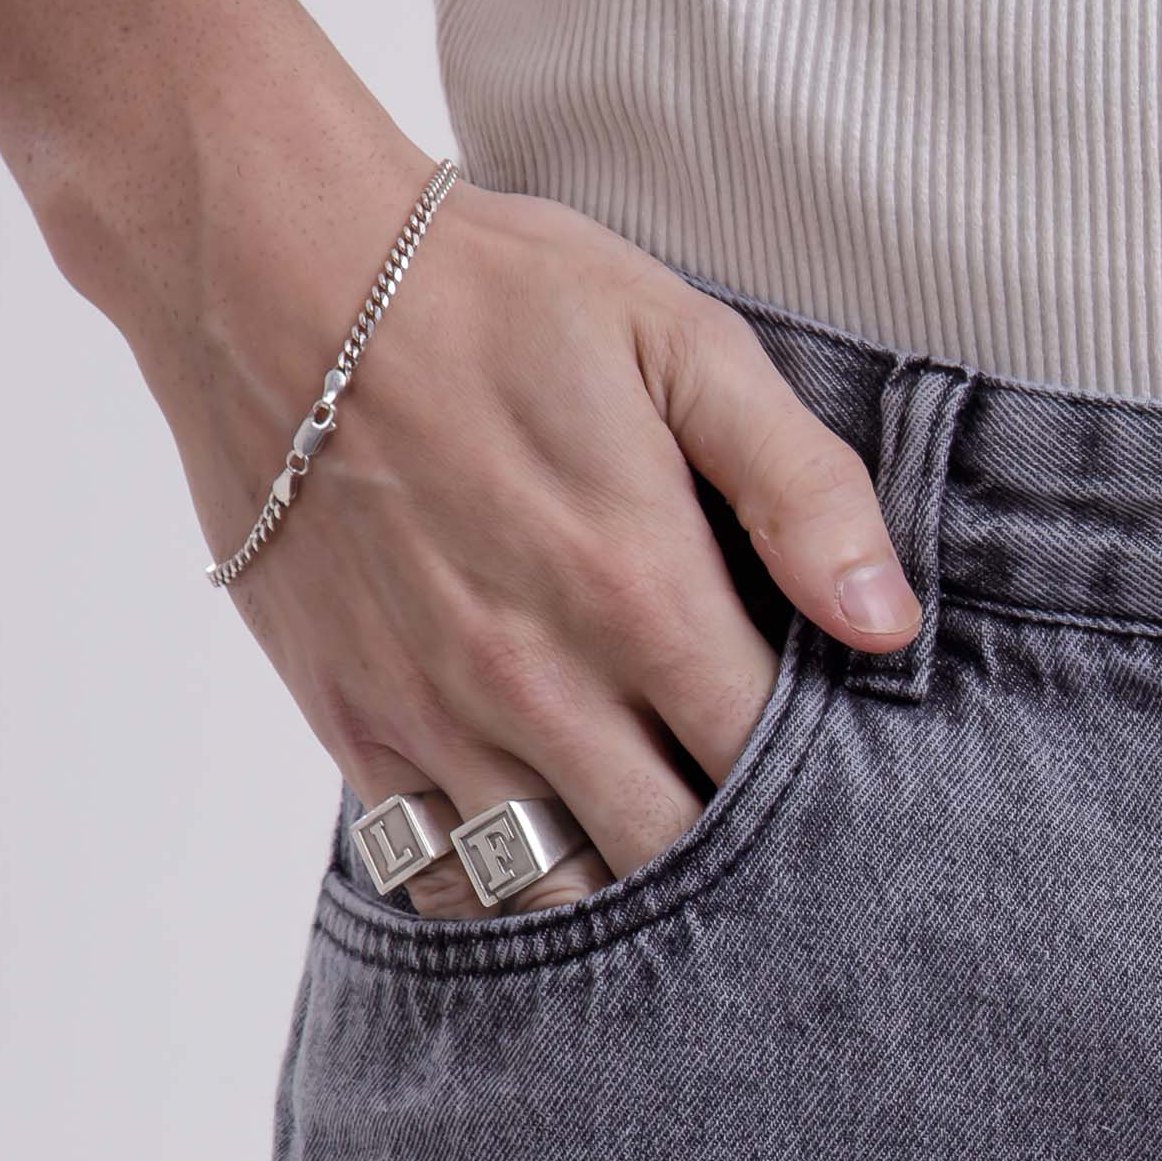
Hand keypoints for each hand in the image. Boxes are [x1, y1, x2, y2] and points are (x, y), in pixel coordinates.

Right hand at [140, 129, 917, 903]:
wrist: (273, 272)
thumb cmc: (495, 296)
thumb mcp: (684, 345)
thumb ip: (802, 488)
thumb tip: (888, 624)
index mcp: (642, 592)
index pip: (770, 763)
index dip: (825, 786)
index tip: (844, 774)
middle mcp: (541, 681)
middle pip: (675, 852)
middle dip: (736, 857)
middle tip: (771, 834)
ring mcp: (437, 716)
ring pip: (561, 888)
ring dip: (624, 883)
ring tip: (665, 846)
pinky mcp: (354, 724)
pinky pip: (443, 868)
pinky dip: (503, 883)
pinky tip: (551, 843)